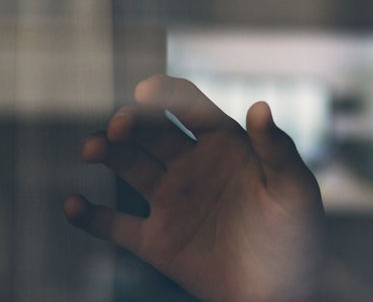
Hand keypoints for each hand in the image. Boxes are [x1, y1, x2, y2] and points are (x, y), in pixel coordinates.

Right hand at [64, 75, 327, 301]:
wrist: (286, 290)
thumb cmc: (299, 234)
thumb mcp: (295, 188)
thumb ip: (277, 148)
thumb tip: (260, 105)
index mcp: (227, 143)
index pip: (190, 106)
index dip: (167, 93)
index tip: (147, 91)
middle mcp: (194, 165)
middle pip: (150, 130)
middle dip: (128, 122)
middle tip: (116, 129)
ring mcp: (172, 200)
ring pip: (127, 165)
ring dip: (106, 152)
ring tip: (93, 149)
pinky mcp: (156, 240)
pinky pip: (113, 223)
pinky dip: (88, 215)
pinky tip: (73, 204)